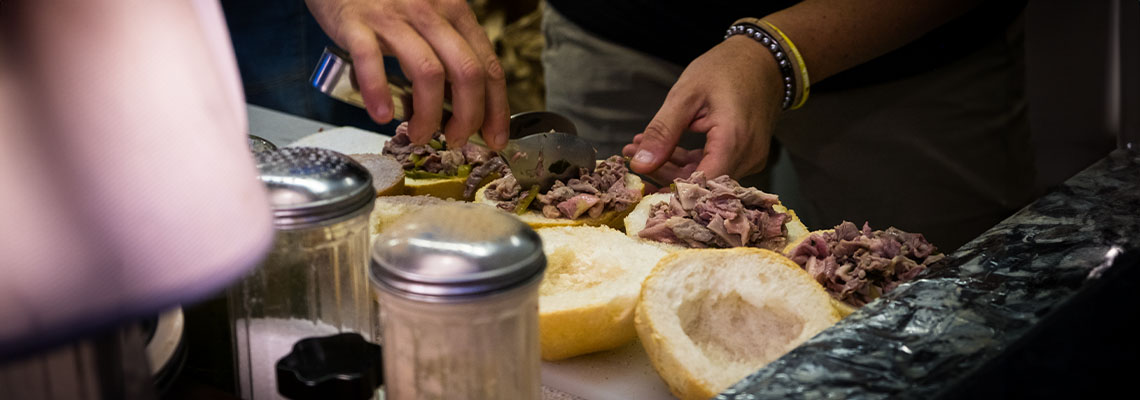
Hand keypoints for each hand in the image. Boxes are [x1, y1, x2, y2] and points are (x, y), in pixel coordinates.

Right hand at [306, 0, 509, 148]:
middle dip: (468, 117)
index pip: (489, 66)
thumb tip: (460, 107)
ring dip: (428, 115)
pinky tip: (381, 114)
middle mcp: (430, 13)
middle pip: (467, 72)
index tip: (495, 138)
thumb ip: (446, 53)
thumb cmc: (388, 0)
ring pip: (427, 73)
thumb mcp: (429, 17)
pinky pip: (372, 60)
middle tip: (456, 139)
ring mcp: (394, 18)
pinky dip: (378, 92)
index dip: (496, 108)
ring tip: (419, 134)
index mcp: (455, 12)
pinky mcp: (357, 23)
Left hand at [622, 36, 784, 181]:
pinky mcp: (746, 155)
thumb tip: (639, 165)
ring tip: (641, 147)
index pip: (699, 184)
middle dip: (663, 173)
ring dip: (673, 166)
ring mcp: (750, 158)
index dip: (667, 189)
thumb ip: (663, 131)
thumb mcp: (686, 94)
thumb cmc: (726, 68)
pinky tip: (666, 147)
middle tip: (632, 157)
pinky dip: (690, 160)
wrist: (763, 58)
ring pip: (705, 176)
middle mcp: (748, 156)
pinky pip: (715, 166)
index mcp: (734, 140)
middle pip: (700, 183)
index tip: (639, 179)